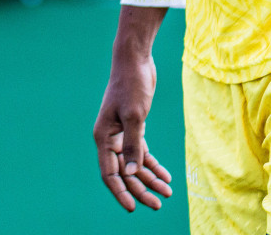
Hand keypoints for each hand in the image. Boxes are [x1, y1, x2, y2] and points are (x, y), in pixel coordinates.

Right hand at [93, 50, 172, 210]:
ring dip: (150, 179)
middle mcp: (110, 139)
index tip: (132, 208)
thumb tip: (131, 173)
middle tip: (158, 204)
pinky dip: (153, 165)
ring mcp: (122, 133)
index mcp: (104, 137)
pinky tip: (166, 176)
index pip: (110, 173)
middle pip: (124, 172)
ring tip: (167, 193)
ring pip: (134, 164)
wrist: (135, 61)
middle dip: (140, 189)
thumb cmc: (131, 85)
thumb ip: (133, 146)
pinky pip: (142, 152)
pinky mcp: (134, 127)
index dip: (121, 192)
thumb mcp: (135, 116)